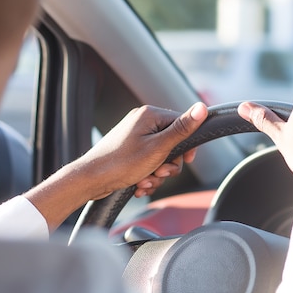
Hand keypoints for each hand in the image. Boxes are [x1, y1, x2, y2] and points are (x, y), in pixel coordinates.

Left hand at [80, 103, 207, 199]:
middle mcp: (142, 122)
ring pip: (161, 156)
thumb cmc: (121, 163)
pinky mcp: (129, 150)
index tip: (186, 160)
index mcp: (150, 115)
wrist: (90, 180)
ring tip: (145, 182)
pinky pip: (148, 162)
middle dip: (168, 164)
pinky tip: (138, 184)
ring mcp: (134, 136)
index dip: (186, 146)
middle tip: (158, 173)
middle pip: (172, 143)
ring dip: (157, 174)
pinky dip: (147, 175)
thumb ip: (182, 129)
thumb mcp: (159, 147)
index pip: (182, 124)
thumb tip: (202, 107)